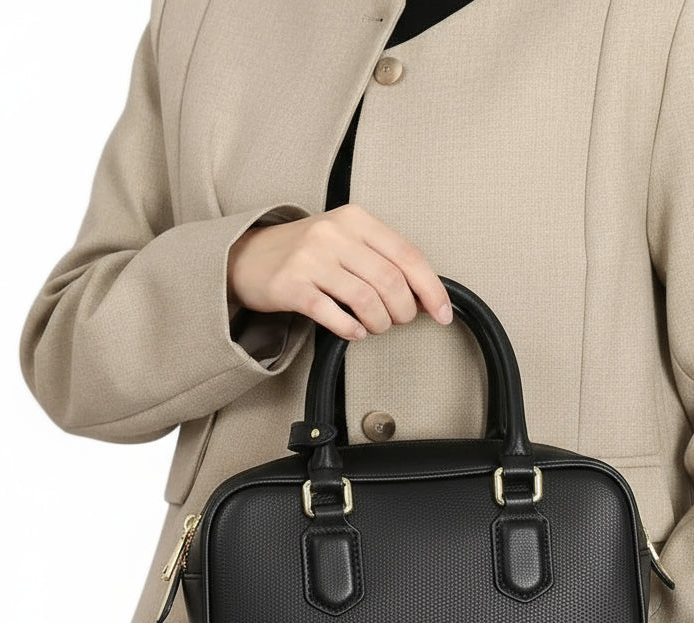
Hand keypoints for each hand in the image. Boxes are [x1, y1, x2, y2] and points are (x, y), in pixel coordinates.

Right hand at [226, 202, 452, 341]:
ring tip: (375, 327)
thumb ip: (384, 260)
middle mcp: (334, 234)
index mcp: (356, 219)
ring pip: (366, 300)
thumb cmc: (308, 253)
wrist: (248, 256)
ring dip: (380, 324)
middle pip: (391, 282)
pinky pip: (333, 314)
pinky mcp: (291, 286)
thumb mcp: (347, 241)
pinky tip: (355, 331)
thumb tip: (426, 294)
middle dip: (404, 312)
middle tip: (398, 321)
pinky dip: (352, 329)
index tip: (444, 314)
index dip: (432, 290)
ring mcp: (311, 259)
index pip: (408, 256)